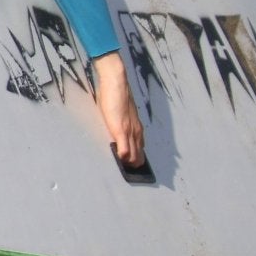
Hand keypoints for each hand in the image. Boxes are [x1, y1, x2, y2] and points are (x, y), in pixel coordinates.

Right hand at [91, 52, 143, 168]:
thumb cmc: (116, 95)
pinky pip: (124, 149)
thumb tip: (116, 133)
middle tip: (126, 172)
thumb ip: (120, 123)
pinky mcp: (121, 130)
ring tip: (123, 170)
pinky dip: (122, 157)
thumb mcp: (120, 112)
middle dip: (133, 166)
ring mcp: (130, 131)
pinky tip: (118, 160)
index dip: (135, 160)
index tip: (129, 166)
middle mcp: (137, 132)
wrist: (116, 83)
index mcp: (137, 128)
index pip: (139, 150)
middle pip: (139, 156)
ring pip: (134, 155)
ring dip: (128, 164)